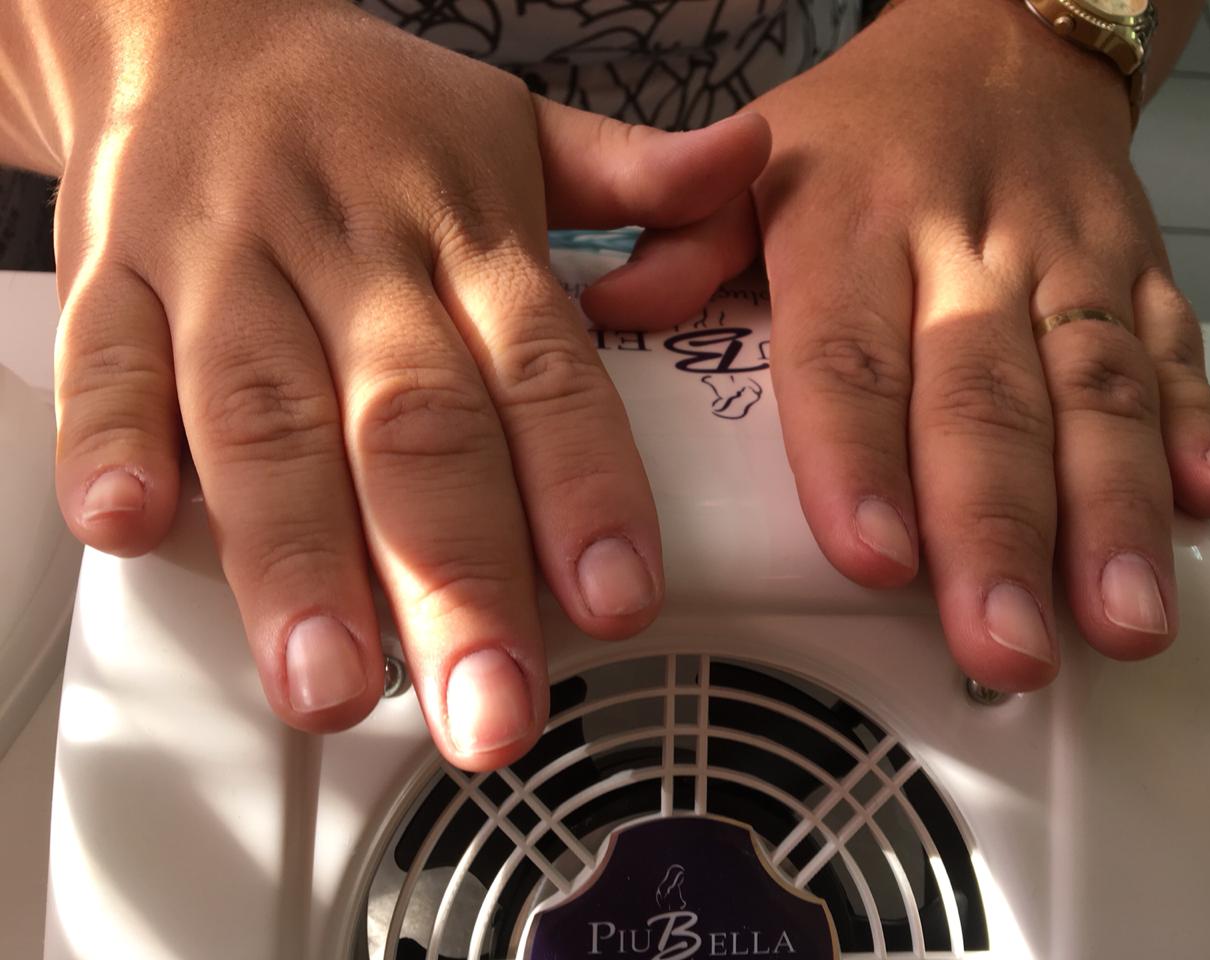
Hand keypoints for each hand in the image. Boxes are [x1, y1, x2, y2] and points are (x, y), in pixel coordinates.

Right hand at [35, 0, 769, 765]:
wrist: (192, 28)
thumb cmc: (370, 116)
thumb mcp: (514, 130)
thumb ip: (632, 177)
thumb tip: (748, 158)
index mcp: (463, 232)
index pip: (540, 368)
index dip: (582, 486)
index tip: (616, 603)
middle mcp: (350, 256)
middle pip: (411, 426)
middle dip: (452, 579)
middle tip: (488, 710)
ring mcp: (226, 266)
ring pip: (263, 419)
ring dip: (296, 558)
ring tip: (331, 684)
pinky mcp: (116, 281)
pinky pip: (110, 361)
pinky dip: (113, 440)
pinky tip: (136, 524)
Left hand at [583, 0, 1209, 688]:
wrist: (998, 46)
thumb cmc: (867, 131)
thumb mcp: (759, 166)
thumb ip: (685, 240)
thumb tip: (611, 309)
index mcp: (855, 225)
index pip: (849, 354)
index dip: (860, 457)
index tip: (871, 555)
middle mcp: (967, 250)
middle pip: (984, 398)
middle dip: (996, 530)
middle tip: (1002, 640)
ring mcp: (1065, 266)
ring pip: (1095, 392)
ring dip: (1112, 511)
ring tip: (1116, 615)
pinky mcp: (1138, 278)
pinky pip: (1174, 354)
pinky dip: (1197, 428)